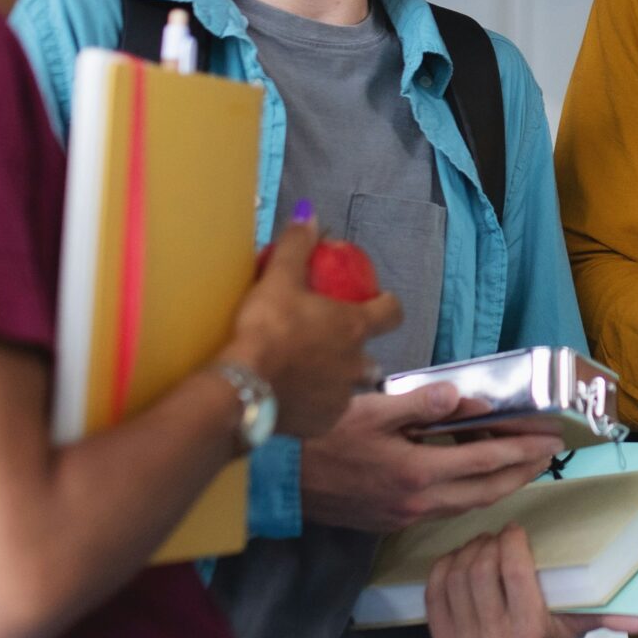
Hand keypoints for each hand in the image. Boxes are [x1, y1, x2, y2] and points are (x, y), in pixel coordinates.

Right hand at [221, 221, 400, 437]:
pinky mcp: (324, 423)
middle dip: (358, 353)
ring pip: (350, 388)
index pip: (392, 312)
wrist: (244, 387)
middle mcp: (356, 363)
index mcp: (354, 326)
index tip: (381, 301)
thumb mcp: (279, 279)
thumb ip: (296, 246)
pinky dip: (317, 406)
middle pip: (372, 358)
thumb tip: (309, 214)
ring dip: (339, 381)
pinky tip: (297, 400)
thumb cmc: (267, 328)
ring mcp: (342, 396)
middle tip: (333, 346)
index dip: (389, 305)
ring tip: (313, 376)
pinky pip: (327, 413)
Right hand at [299, 384, 563, 534]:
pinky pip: (447, 509)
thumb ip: (424, 404)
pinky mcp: (392, 521)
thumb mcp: (373, 409)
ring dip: (500, 485)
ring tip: (521, 464)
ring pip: (469, 505)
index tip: (551, 439)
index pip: (488, 462)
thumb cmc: (322, 438)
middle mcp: (419, 502)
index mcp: (418, 472)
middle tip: (548, 454)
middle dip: (523, 472)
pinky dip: (471, 493)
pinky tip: (474, 477)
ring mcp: (405, 517)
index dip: (525, 450)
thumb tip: (469, 400)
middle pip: (488, 492)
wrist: (279, 480)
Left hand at [424, 524, 637, 637]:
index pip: (513, 571)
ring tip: (480, 546)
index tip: (515, 531)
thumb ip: (608, 615)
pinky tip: (458, 560)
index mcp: (530, 632)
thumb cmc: (549, 628)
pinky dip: (443, 567)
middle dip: (488, 543)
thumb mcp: (578, 620)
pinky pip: (435, 592)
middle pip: (480, 569)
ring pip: (456, 576)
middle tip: (497, 537)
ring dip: (466, 551)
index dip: (511, 541)